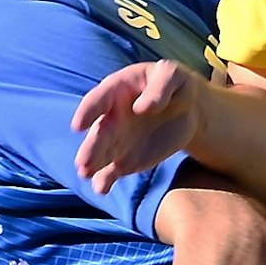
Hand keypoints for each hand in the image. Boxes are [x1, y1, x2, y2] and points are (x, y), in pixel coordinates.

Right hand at [72, 60, 204, 193]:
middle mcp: (111, 117)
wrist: (187, 108)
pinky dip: (105, 180)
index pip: (97, 100)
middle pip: (98, 132)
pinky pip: (111, 171)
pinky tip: (101, 188)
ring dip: (92, 165)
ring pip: (100, 154)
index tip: (78, 126)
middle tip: (83, 162)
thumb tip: (142, 108)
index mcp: (116, 90)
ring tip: (86, 174)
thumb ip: (159, 88)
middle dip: (90, 147)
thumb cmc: (175, 85)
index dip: (87, 112)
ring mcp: (116, 140)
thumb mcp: (172, 75)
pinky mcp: (126, 159)